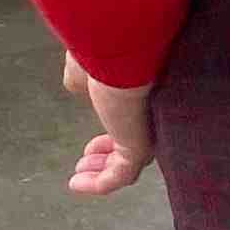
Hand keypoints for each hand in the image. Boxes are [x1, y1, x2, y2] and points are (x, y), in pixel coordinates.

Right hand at [58, 53, 156, 198]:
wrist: (120, 45)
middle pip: (134, 139)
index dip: (111, 130)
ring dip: (102, 169)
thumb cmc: (105, 46)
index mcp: (144, 90)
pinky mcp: (140, 146)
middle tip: (87, 157)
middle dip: (108, 151)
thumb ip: (87, 79)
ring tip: (81, 173)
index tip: (92, 140)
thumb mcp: (89, 65)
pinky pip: (120, 174)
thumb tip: (81, 89)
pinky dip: (99, 183)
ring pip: (129, 161)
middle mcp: (153, 111)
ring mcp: (149, 130)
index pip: (134, 117)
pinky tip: (76, 184)